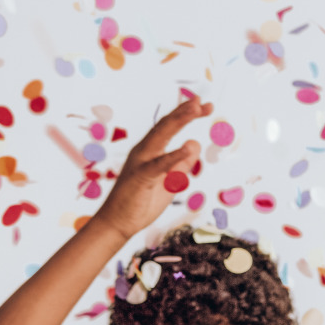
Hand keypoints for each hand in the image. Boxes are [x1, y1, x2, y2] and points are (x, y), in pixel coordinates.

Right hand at [92, 97, 212, 241]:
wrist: (118, 223)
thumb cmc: (143, 201)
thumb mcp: (171, 181)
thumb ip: (181, 163)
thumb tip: (194, 143)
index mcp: (151, 151)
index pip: (170, 128)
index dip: (187, 115)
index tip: (206, 106)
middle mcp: (144, 152)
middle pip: (166, 126)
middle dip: (184, 112)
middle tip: (203, 101)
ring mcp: (141, 163)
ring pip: (160, 137)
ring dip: (178, 121)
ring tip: (195, 108)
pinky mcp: (141, 178)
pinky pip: (158, 165)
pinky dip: (172, 156)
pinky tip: (186, 147)